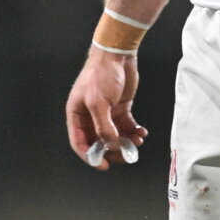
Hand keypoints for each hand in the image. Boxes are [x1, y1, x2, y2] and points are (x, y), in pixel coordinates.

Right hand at [65, 48, 147, 170]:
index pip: (80, 142)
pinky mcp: (120, 107)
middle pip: (99, 141)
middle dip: (112, 150)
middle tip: (125, 155)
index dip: (91, 156)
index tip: (103, 165)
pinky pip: (126, 125)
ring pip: (114, 135)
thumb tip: (110, 144)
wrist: (118, 54)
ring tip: (137, 142)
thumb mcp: (98, 102)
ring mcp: (106, 112)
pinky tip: (141, 133)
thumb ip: (103, 126)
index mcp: (77, 114)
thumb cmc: (101, 74)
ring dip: (126, 142)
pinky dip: (133, 131)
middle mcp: (90, 115)